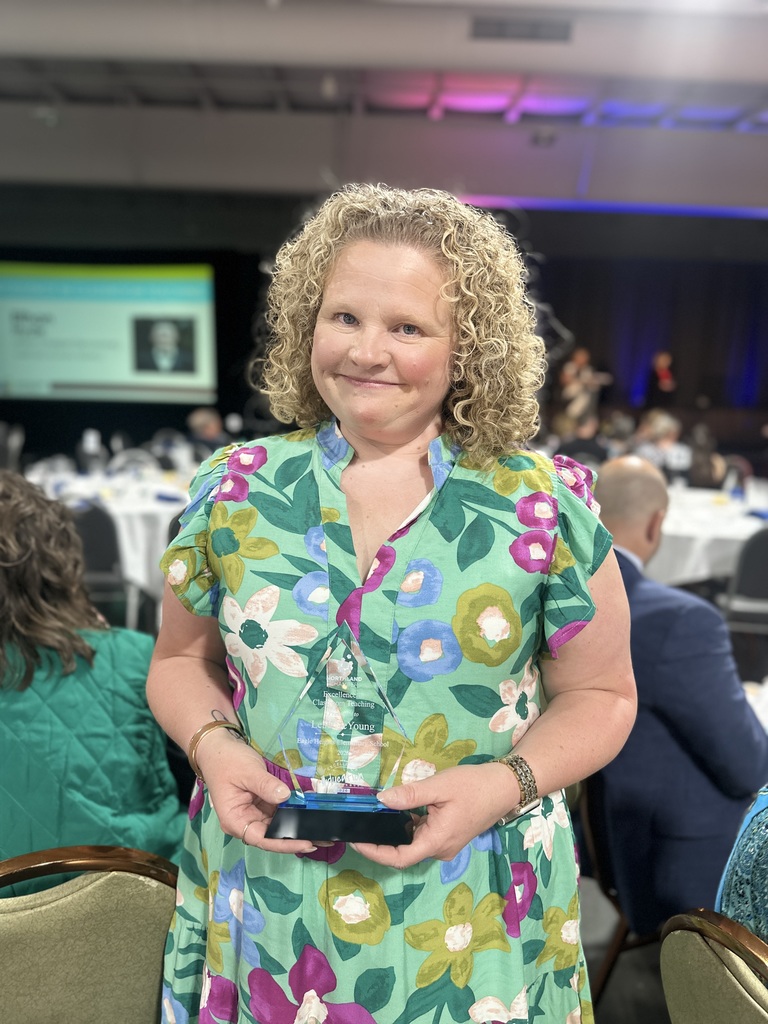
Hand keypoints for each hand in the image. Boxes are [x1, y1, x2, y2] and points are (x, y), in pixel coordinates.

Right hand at [197, 730, 316, 854]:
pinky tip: (311, 814)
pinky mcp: (262, 804)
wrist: (218, 748)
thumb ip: (266, 785)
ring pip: (278, 826)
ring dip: (298, 827)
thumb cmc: (227, 761)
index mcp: (235, 820)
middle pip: (272, 836)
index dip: (283, 843)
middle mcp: (244, 821)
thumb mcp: (248, 772)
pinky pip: (280, 813)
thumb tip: (285, 797)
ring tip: (323, 832)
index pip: (261, 839)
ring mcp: (254, 813)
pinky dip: (294, 813)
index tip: (305, 842)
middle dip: (296, 837)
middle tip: (323, 839)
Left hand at [352, 763, 515, 868]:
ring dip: (395, 832)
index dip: (375, 853)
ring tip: (373, 816)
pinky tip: (399, 810)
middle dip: (381, 841)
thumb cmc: (474, 786)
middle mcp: (440, 850)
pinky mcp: (448, 836)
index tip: (356, 841)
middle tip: (360, 824)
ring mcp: (445, 845)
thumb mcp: (439, 786)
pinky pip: (423, 836)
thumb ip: (409, 795)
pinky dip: (408, 826)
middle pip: (404, 852)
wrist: (504, 787)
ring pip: (413, 843)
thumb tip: (380, 800)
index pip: (399, 858)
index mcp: (437, 842)